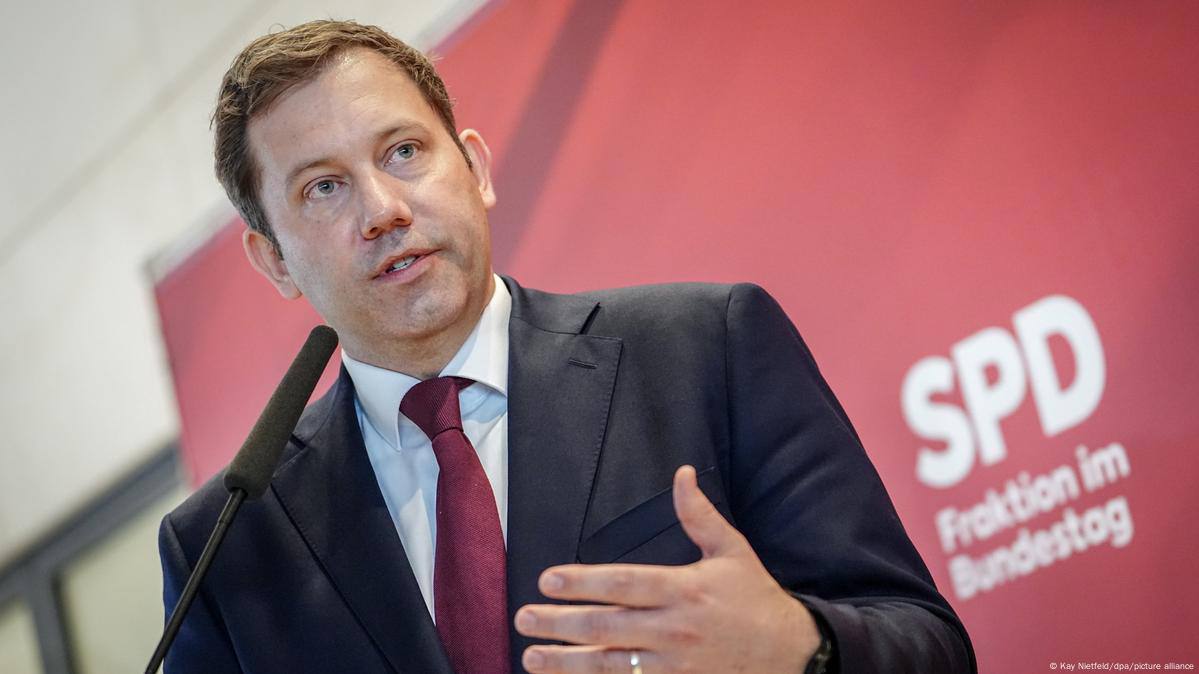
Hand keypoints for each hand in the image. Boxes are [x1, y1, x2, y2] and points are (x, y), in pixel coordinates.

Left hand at [515, 465, 820, 672]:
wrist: (792, 654)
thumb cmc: (755, 598)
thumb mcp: (732, 550)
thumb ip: (699, 514)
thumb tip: (682, 472)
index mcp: (686, 589)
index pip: (625, 584)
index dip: (583, 582)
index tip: (547, 580)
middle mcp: (676, 629)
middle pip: (608, 626)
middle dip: (561, 624)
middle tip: (523, 618)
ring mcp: (676, 666)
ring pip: (611, 665)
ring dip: (567, 662)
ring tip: (531, 657)